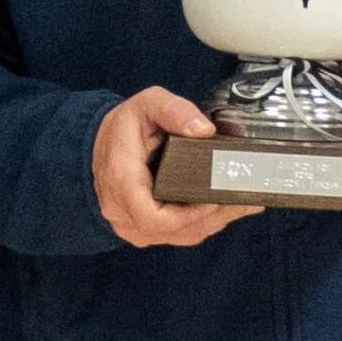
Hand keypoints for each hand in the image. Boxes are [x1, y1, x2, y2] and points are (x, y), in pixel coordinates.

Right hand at [91, 89, 262, 249]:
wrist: (97, 146)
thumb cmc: (122, 128)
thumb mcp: (146, 104)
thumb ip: (175, 111)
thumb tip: (204, 130)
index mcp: (122, 180)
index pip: (151, 217)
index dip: (187, 215)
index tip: (212, 200)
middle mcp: (123, 210)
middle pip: (174, 229)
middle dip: (213, 215)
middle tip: (244, 197)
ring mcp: (132, 225)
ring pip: (180, 235)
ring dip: (215, 221)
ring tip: (244, 202)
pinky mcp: (144, 230)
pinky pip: (177, 235)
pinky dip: (204, 223)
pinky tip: (226, 208)